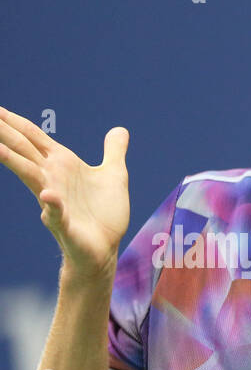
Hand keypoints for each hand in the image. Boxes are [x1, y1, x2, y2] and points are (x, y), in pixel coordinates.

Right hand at [0, 106, 129, 282]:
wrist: (105, 248)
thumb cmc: (104, 213)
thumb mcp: (114, 176)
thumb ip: (114, 152)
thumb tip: (120, 129)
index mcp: (62, 164)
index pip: (33, 137)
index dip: (15, 121)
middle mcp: (52, 178)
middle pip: (24, 150)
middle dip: (4, 134)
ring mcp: (55, 201)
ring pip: (30, 177)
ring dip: (14, 163)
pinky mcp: (65, 224)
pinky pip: (56, 213)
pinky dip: (52, 205)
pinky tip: (48, 196)